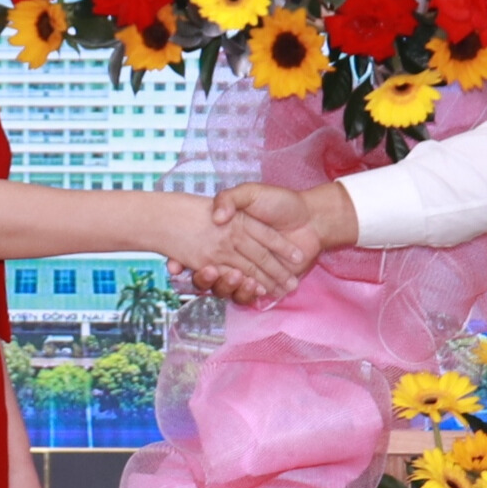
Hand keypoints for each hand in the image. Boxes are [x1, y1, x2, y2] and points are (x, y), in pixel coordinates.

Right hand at [164, 193, 306, 302]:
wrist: (311, 219)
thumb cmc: (281, 203)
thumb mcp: (251, 193)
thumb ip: (230, 199)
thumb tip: (216, 217)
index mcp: (224, 234)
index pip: (196, 252)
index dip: (181, 260)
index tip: (175, 266)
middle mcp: (231, 254)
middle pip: (209, 275)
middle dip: (206, 278)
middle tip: (209, 271)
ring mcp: (247, 270)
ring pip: (227, 287)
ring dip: (228, 286)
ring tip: (239, 278)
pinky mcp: (263, 283)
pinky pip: (247, 294)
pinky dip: (249, 293)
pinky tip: (256, 287)